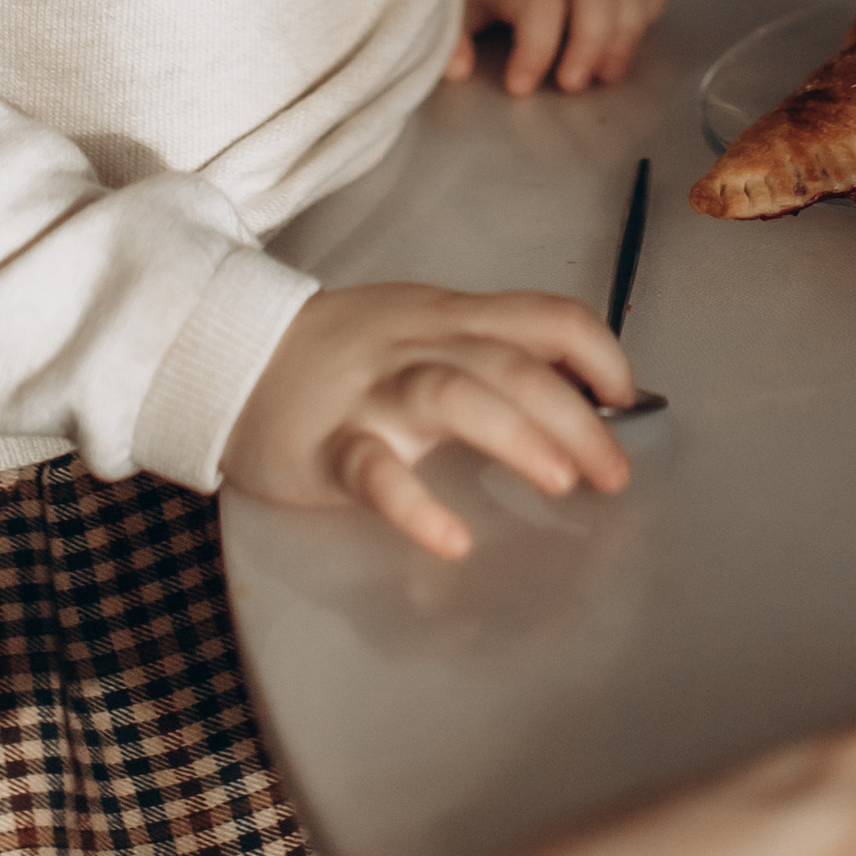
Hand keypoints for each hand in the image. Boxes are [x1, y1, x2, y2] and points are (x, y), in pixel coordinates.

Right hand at [223, 281, 635, 557]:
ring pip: (453, 395)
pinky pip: (372, 469)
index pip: (544, 315)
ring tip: (560, 483)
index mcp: (451, 318)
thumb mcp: (420, 328)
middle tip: (614, 476)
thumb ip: (490, 349)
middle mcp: (420, 346)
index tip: (628, 400)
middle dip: (576, 416)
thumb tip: (581, 386)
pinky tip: (450, 540)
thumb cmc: (341, 351)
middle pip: (512, 363)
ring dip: (516, 436)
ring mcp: (371, 394)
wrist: (227, 353)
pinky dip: (414, 503)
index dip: (598, 352)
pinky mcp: (326, 445)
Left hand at [446, 0, 666, 94]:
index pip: (538, 0)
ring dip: (625, 34)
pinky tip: (621, 39)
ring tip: (604, 73)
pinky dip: (646, 12)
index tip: (519, 86)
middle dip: (591, 42)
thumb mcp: (445, 0)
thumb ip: (447, 36)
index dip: (536, 49)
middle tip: (571, 84)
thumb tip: (458, 69)